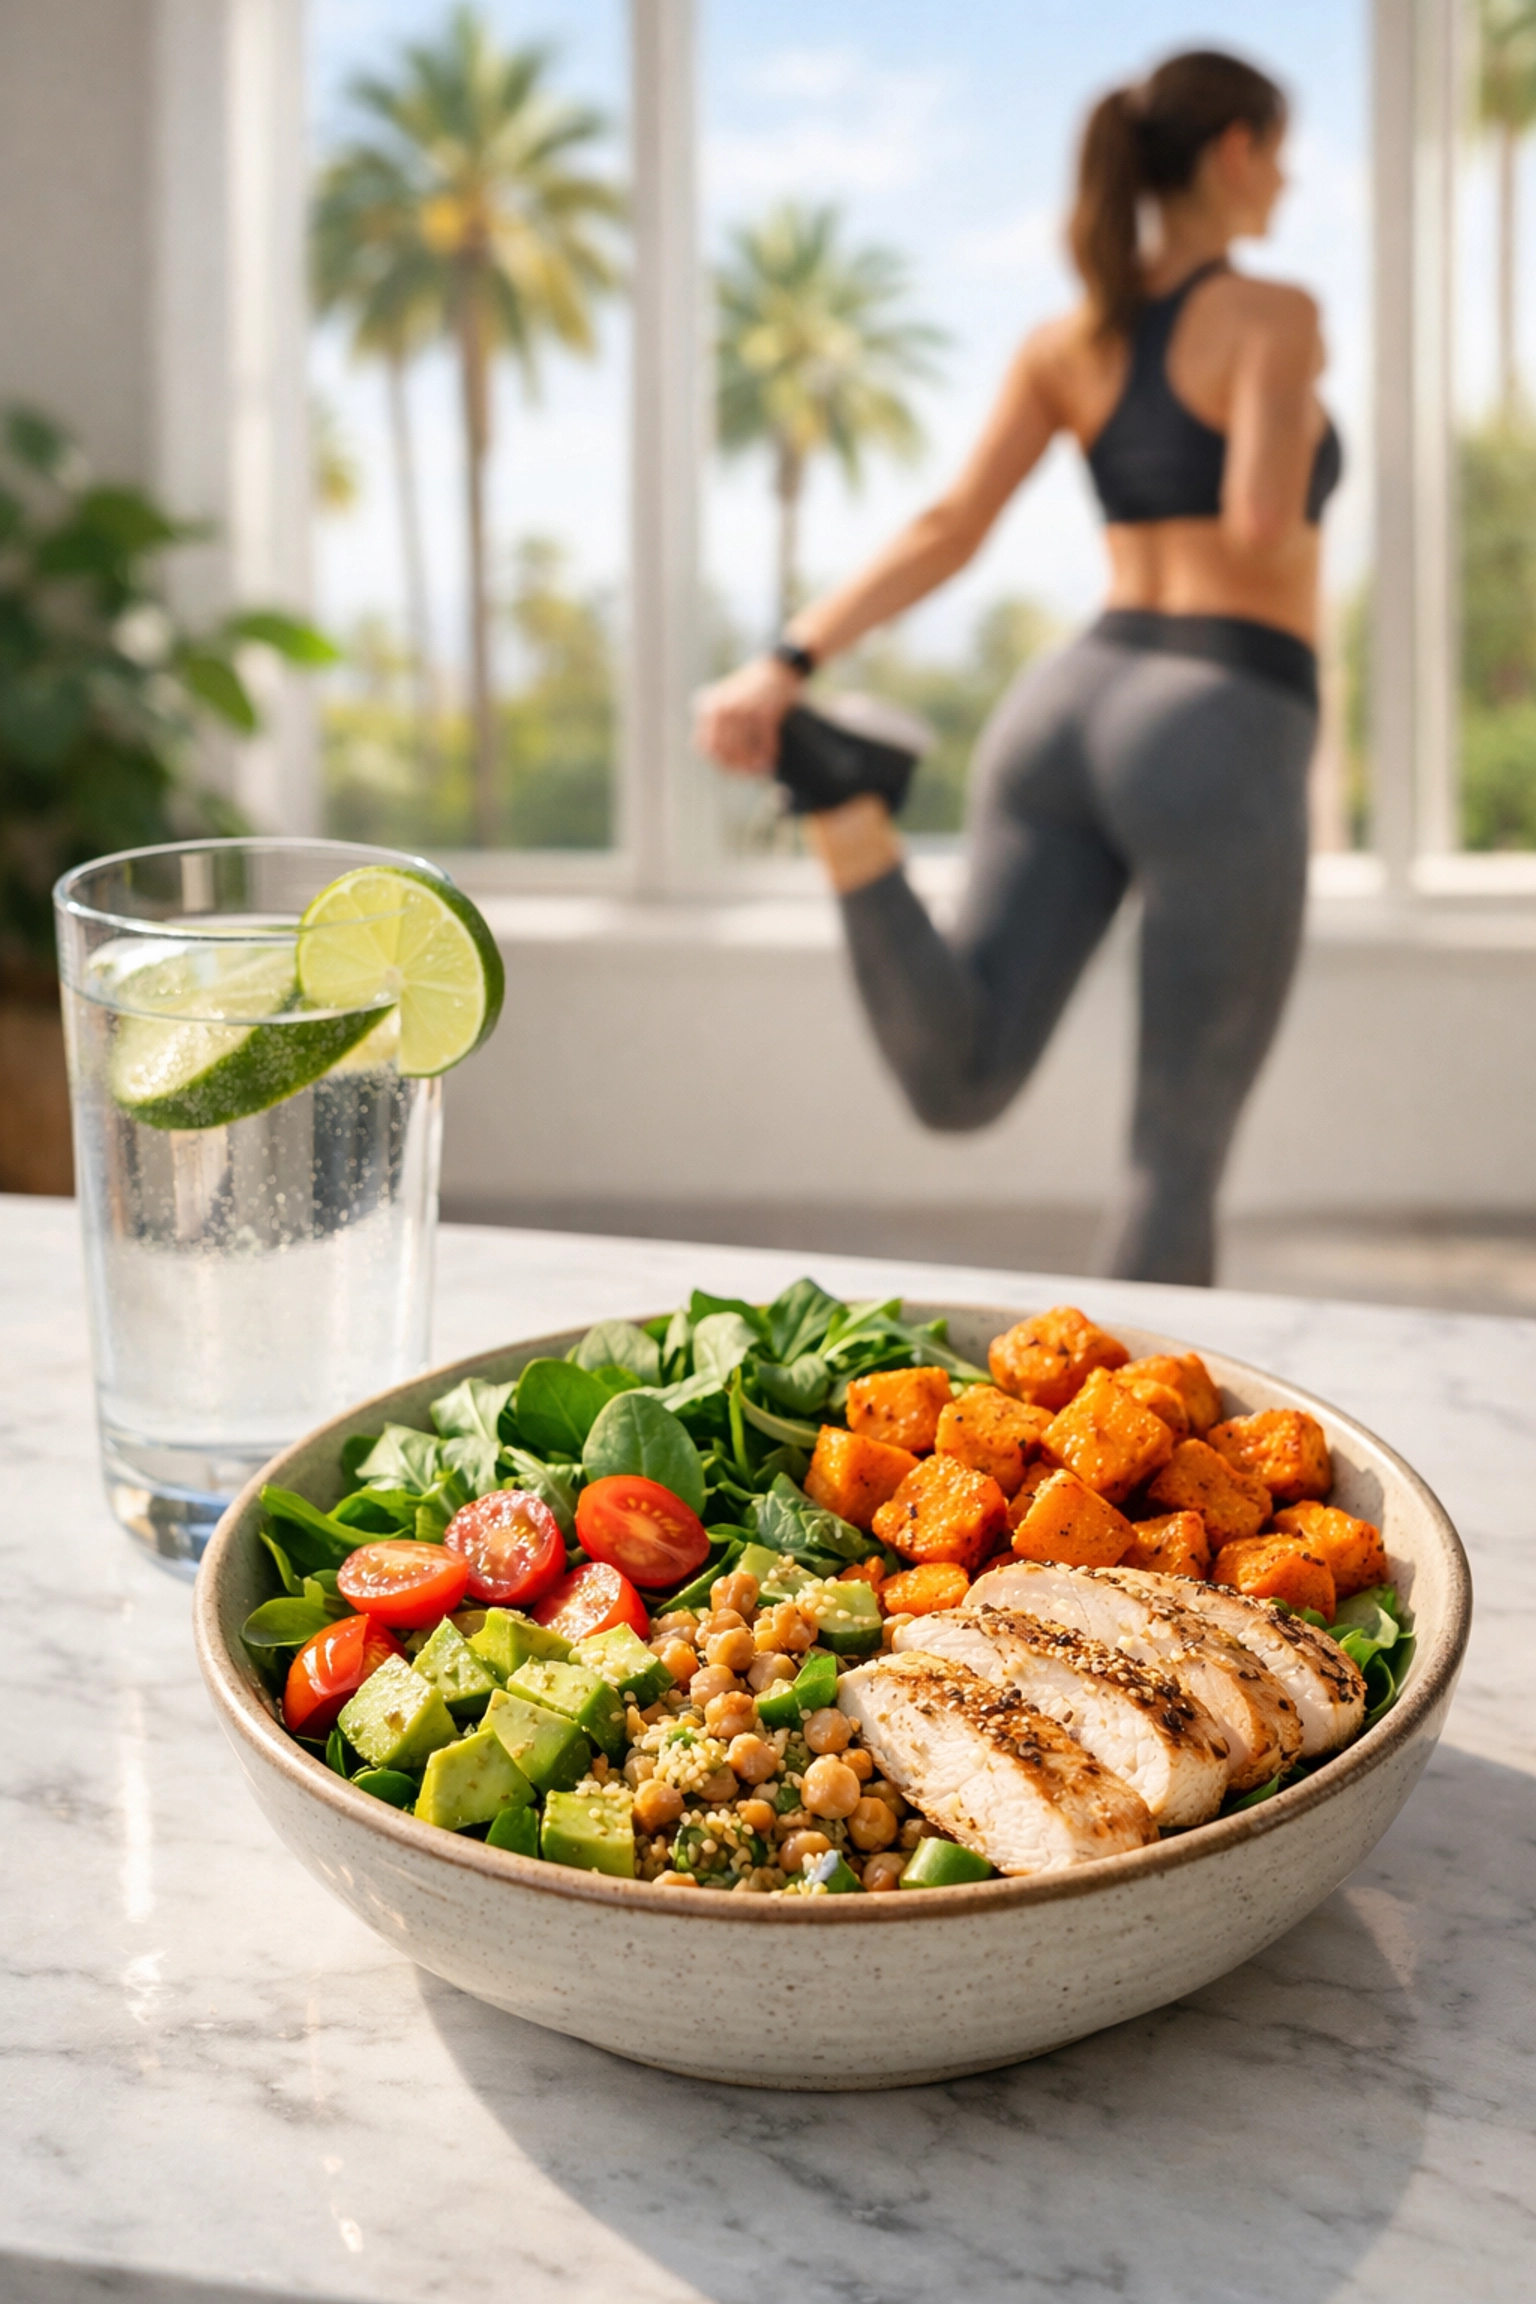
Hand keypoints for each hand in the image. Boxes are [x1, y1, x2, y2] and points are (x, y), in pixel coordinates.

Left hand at [693, 655, 802, 774]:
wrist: (776, 668)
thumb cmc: (750, 690)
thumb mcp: (723, 701)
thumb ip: (715, 726)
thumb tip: (719, 762)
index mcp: (708, 708)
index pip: (706, 748)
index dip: (719, 764)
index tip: (732, 770)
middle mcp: (722, 709)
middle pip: (725, 753)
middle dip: (738, 768)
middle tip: (749, 772)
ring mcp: (743, 711)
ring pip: (744, 751)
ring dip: (753, 764)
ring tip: (760, 768)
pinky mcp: (765, 713)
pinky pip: (764, 743)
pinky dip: (768, 754)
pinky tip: (772, 759)